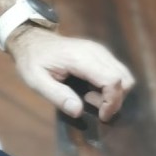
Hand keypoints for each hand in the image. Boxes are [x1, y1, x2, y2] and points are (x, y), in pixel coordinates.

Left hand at [7, 27, 134, 121]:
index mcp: (79, 58)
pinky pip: (117, 72)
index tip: (101, 116)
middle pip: (124, 79)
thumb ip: (57, 96)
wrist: (31, 39)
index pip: (112, 80)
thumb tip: (78, 111)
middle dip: (113, 99)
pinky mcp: (101, 53)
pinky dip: (111, 86)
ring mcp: (100, 50)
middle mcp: (95, 51)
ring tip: (89, 95)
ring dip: (113, 93)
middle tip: (89, 102)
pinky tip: (91, 88)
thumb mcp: (35, 80)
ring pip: (124, 76)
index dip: (112, 102)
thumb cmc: (32, 60)